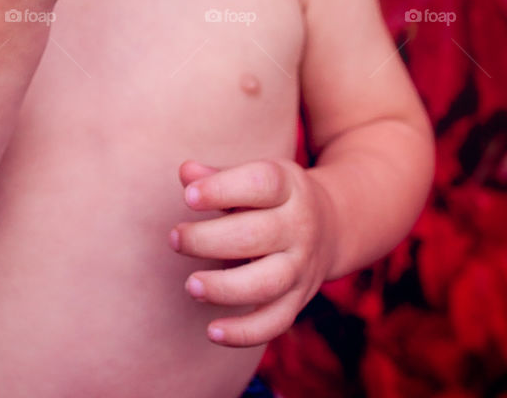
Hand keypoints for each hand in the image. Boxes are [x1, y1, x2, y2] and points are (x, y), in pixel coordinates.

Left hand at [168, 157, 336, 347]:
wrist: (331, 225)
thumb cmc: (274, 196)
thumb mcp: (255, 175)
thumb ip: (218, 176)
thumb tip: (186, 172)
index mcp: (289, 186)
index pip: (260, 183)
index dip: (222, 189)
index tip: (189, 197)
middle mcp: (300, 226)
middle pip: (257, 236)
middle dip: (209, 240)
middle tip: (175, 238)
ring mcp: (301, 267)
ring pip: (266, 283)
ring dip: (224, 288)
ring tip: (191, 285)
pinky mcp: (298, 300)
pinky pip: (274, 323)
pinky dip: (244, 333)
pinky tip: (212, 331)